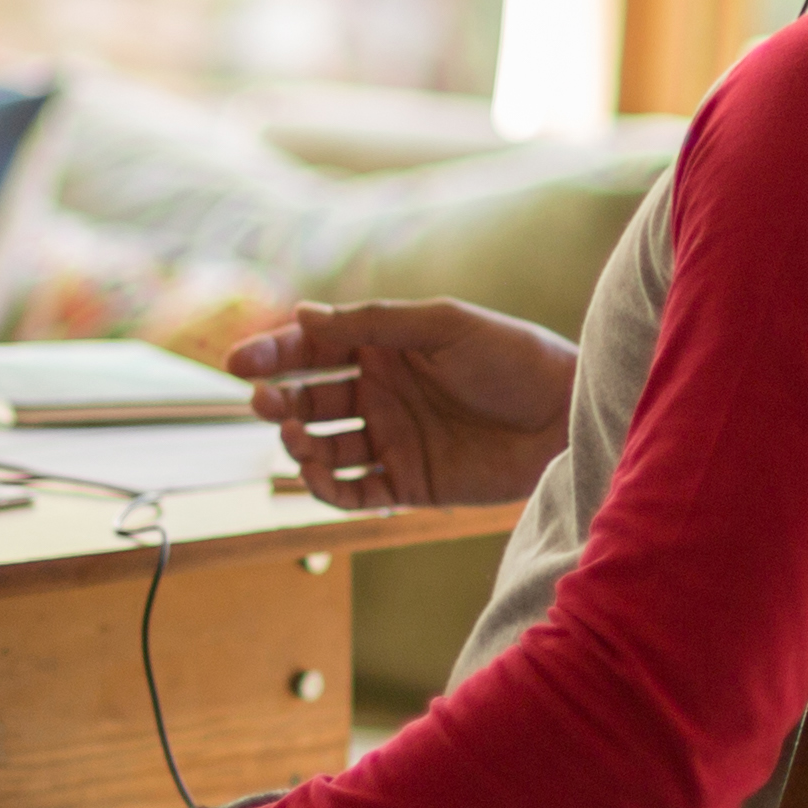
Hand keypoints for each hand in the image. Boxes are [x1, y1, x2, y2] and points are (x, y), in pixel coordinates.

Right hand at [225, 298, 579, 512]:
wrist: (568, 417)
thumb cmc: (515, 358)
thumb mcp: (443, 326)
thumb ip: (373, 323)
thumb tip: (302, 315)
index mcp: (385, 347)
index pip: (314, 349)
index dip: (273, 354)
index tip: (239, 363)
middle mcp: (381, 393)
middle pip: (310, 398)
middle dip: (279, 401)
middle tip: (265, 404)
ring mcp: (393, 440)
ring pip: (324, 447)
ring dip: (300, 445)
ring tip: (297, 438)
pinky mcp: (409, 484)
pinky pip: (354, 492)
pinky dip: (328, 489)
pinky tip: (318, 476)